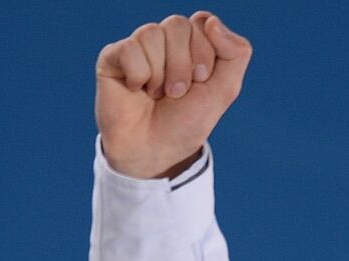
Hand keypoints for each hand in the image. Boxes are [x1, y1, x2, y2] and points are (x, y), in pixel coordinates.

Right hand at [95, 12, 251, 178]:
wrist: (156, 151)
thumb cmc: (187, 122)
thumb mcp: (224, 91)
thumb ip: (235, 54)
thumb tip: (211, 21)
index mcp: (193, 43)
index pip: (203, 21)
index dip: (205, 51)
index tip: (202, 79)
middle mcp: (165, 40)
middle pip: (178, 25)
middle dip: (183, 65)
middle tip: (178, 93)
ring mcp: (138, 46)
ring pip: (152, 33)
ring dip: (162, 74)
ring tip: (157, 94)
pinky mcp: (113, 56)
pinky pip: (130, 49)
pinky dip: (139, 76)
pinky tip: (136, 90)